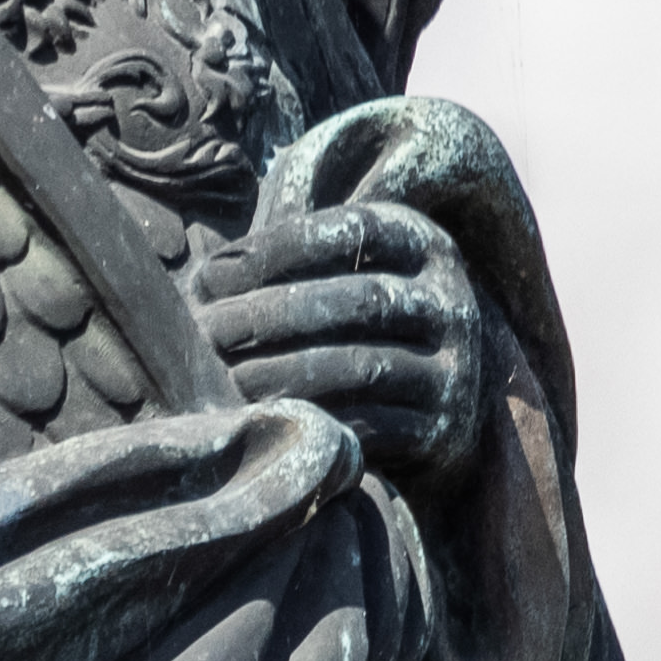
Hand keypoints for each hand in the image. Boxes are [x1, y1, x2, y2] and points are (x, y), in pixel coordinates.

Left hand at [189, 196, 485, 482]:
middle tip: (207, 333)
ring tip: (228, 380)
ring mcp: (457, 366)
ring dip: (284, 373)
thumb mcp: (345, 274)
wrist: (440, 407)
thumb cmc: (362, 329)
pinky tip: (269, 420)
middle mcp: (452, 299)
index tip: (212, 274)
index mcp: (424, 243)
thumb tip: (203, 278)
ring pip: (364, 366)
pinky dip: (316, 421)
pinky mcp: (445, 429)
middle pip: (358, 299)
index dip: (278, 248)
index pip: (353, 231)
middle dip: (270, 315)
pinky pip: (373, 426)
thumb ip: (290, 260)